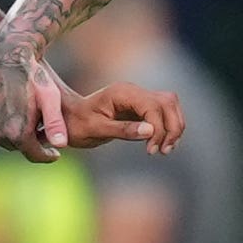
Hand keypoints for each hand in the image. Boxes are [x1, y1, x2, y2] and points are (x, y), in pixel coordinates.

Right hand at [0, 47, 69, 162]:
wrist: (5, 56)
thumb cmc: (33, 76)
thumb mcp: (50, 98)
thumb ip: (55, 124)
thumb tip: (61, 146)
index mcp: (17, 131)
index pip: (34, 155)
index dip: (46, 156)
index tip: (55, 154)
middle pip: (18, 147)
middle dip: (29, 142)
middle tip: (40, 131)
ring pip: (3, 141)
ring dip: (13, 135)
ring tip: (25, 120)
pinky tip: (9, 113)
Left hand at [59, 80, 184, 155]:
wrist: (69, 120)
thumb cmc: (78, 124)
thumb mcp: (96, 130)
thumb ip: (123, 130)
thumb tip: (150, 131)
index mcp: (122, 93)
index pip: (153, 106)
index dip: (158, 128)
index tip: (151, 150)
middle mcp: (133, 91)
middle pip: (168, 102)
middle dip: (171, 127)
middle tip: (163, 151)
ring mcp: (138, 98)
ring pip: (169, 105)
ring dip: (173, 127)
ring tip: (165, 149)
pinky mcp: (140, 107)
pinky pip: (163, 113)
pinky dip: (167, 127)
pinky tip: (161, 144)